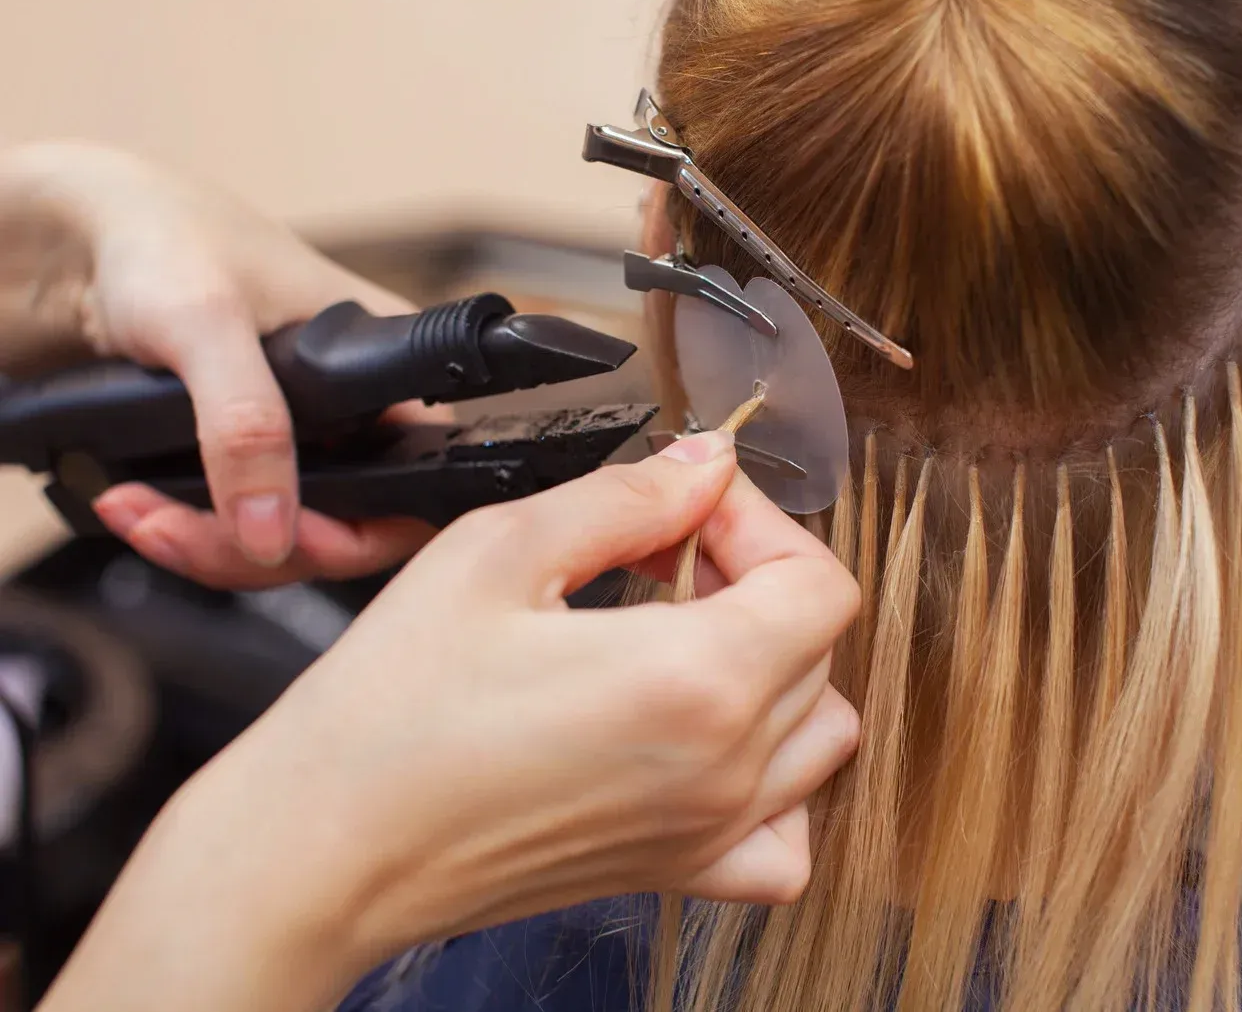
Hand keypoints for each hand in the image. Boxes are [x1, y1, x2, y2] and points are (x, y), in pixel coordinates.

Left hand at [0, 141, 437, 583]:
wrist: (80, 236)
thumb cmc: (164, 238)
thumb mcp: (206, 323)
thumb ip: (247, 425)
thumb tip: (271, 531)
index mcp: (389, 370)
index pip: (421, 486)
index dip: (361, 533)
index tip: (284, 541)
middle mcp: (359, 412)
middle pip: (348, 530)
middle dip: (259, 550)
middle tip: (179, 532)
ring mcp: (304, 440)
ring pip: (287, 539)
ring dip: (209, 547)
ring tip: (138, 514)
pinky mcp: (248, 458)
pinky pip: (239, 528)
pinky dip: (186, 531)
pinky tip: (136, 505)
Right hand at [41, 434, 860, 1011]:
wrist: (326, 849)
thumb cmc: (389, 711)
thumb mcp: (498, 555)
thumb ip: (627, 500)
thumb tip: (706, 465)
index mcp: (695, 679)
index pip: (819, 583)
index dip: (763, 522)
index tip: (691, 509)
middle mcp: (725, 767)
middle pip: (818, 646)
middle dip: (757, 575)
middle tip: (663, 554)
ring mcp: (708, 831)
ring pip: (818, 732)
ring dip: (778, 666)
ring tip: (688, 635)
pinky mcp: (675, 872)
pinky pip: (786, 840)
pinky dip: (780, 787)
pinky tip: (709, 744)